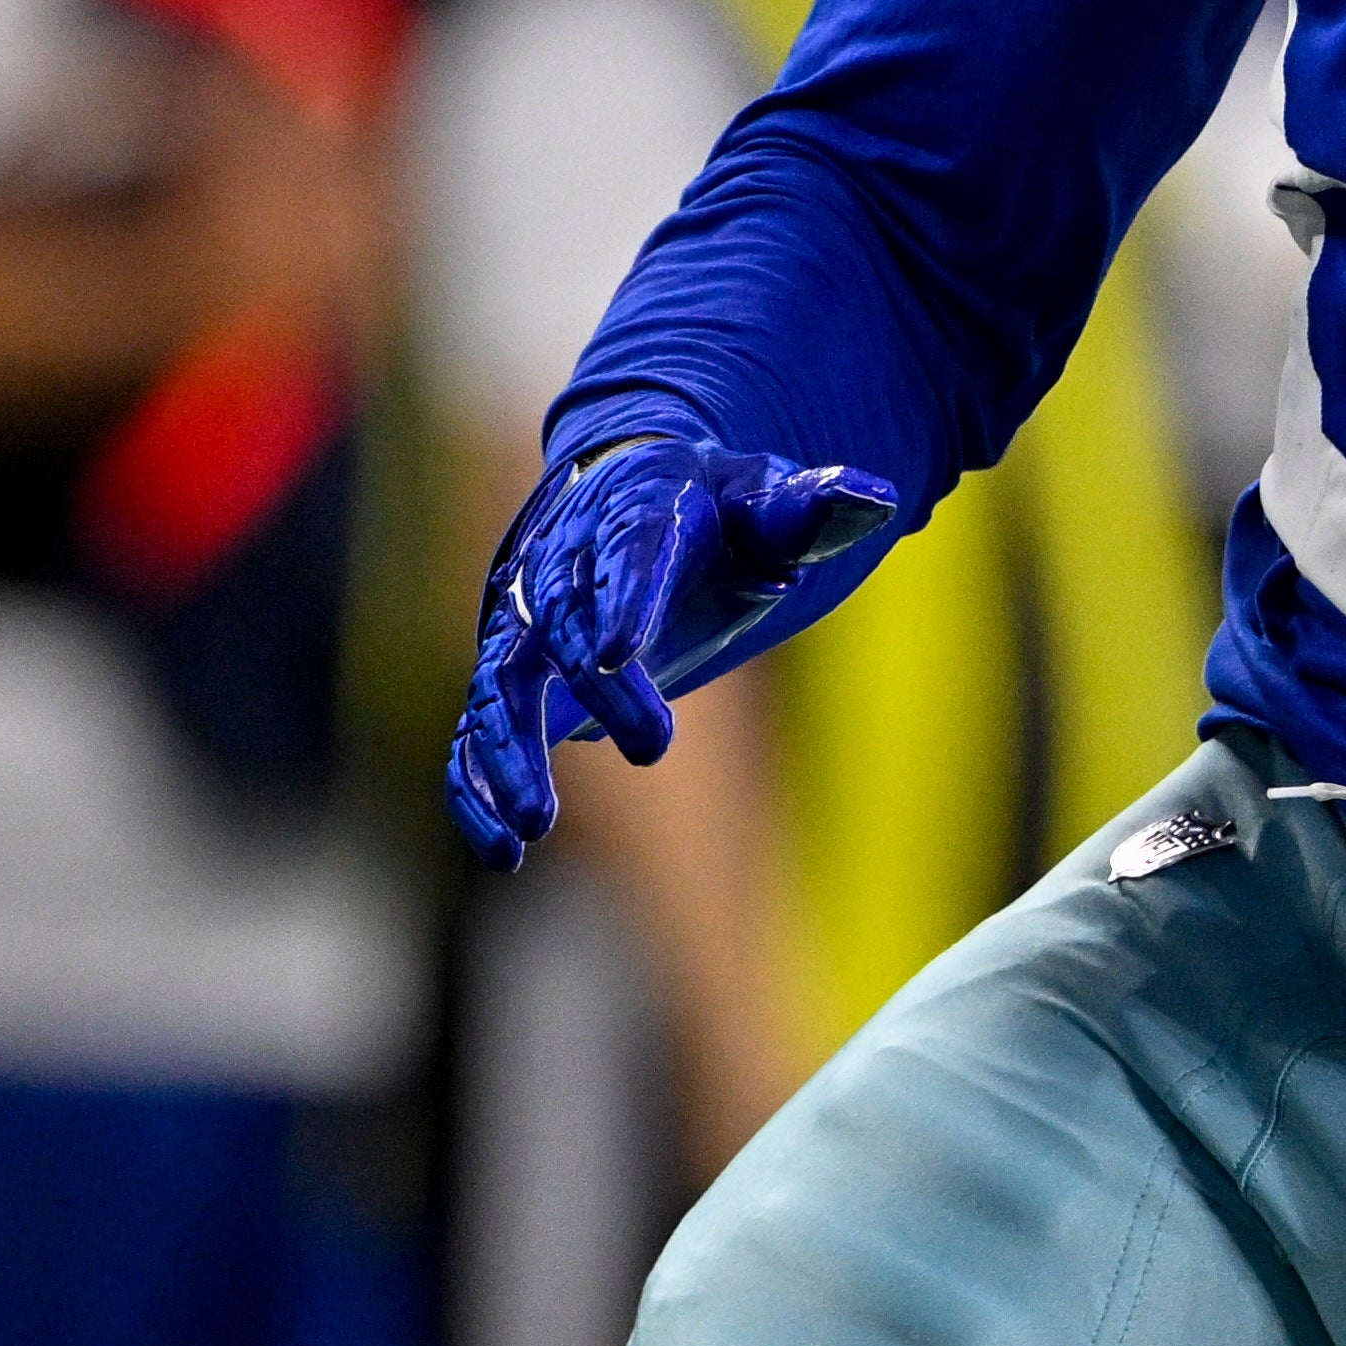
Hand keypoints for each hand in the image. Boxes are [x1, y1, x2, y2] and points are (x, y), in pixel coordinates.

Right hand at [447, 435, 897, 870]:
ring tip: (537, 824)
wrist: (622, 493)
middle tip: (655, 748)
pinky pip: (473, 732)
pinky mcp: (507, 676)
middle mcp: (559, 564)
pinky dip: (474, 788)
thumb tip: (872, 497)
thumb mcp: (764, 501)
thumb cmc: (709, 509)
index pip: (626, 552)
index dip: (622, 599)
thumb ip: (809, 510)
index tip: (619, 651)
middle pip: (562, 624)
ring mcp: (523, 623)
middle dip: (598, 692)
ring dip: (509, 754)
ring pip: (499, 686)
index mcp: (632, 511)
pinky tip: (501, 852)